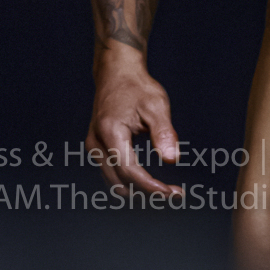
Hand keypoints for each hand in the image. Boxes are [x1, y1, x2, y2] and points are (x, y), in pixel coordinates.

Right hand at [86, 55, 182, 197]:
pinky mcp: (97, 149)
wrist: (116, 73)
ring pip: (114, 183)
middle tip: (176, 195)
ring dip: (139, 192)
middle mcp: (96, 143)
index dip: (151, 187)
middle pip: (120, 183)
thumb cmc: (138, 88)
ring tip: (166, 192)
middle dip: (147, 194)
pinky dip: (131, 184)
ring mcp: (93, 148)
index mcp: (110, 132)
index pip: (129, 171)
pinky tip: (151, 184)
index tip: (173, 193)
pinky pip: (112, 175)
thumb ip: (164, 133)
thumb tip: (172, 160)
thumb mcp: (156, 105)